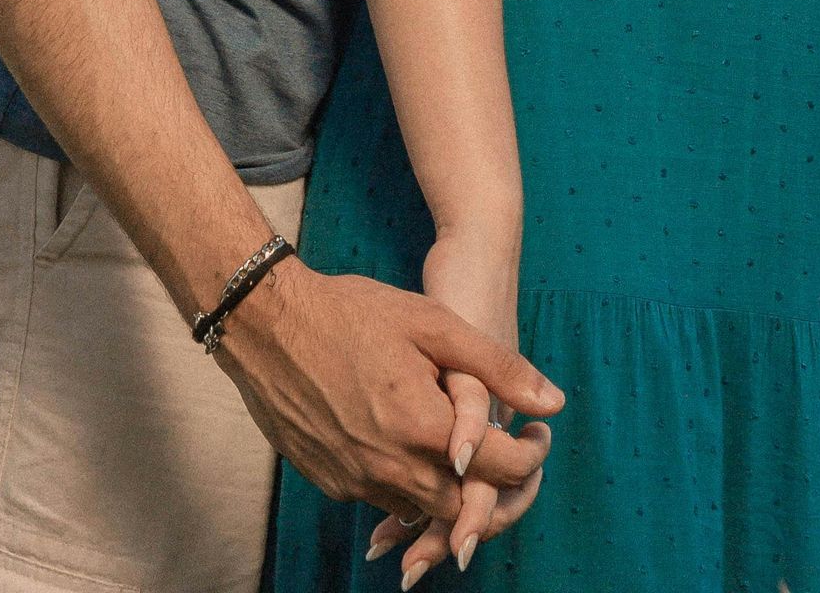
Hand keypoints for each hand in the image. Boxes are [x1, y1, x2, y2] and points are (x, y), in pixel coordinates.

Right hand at [364, 224, 540, 581]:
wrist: (267, 323)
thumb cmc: (351, 313)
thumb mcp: (431, 323)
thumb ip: (495, 367)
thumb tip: (552, 403)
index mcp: (425, 428)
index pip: (501, 469)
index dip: (529, 457)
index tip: (537, 438)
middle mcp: (393, 468)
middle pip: (465, 504)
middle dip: (490, 483)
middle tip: (501, 450)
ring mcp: (357, 480)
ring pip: (422, 506)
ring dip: (445, 486)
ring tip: (453, 444)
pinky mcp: (331, 481)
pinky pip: (382, 498)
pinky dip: (403, 482)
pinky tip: (403, 443)